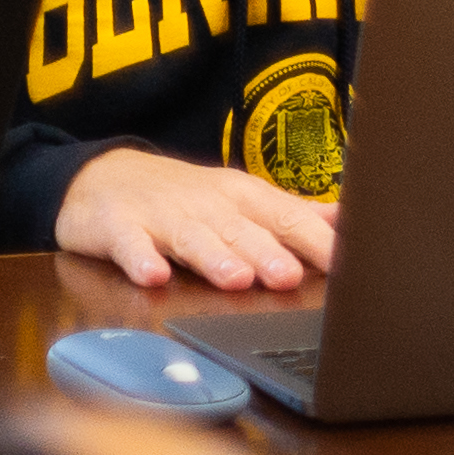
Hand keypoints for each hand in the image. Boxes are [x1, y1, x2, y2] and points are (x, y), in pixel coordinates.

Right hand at [57, 150, 338, 292]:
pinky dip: (140, 260)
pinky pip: (129, 245)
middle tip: (289, 277)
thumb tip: (348, 222)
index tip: (344, 264)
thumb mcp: (244, 200)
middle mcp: (209, 205)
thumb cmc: (188, 197)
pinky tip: (153, 277)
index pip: (288, 219)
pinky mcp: (118, 228)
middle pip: (243, 231)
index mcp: (245, 199)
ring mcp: (163, 216)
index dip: (316, 242)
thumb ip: (294, 215)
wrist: (106, 175)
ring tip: (236, 279)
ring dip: (215, 258)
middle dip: (268, 253)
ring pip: (193, 238)